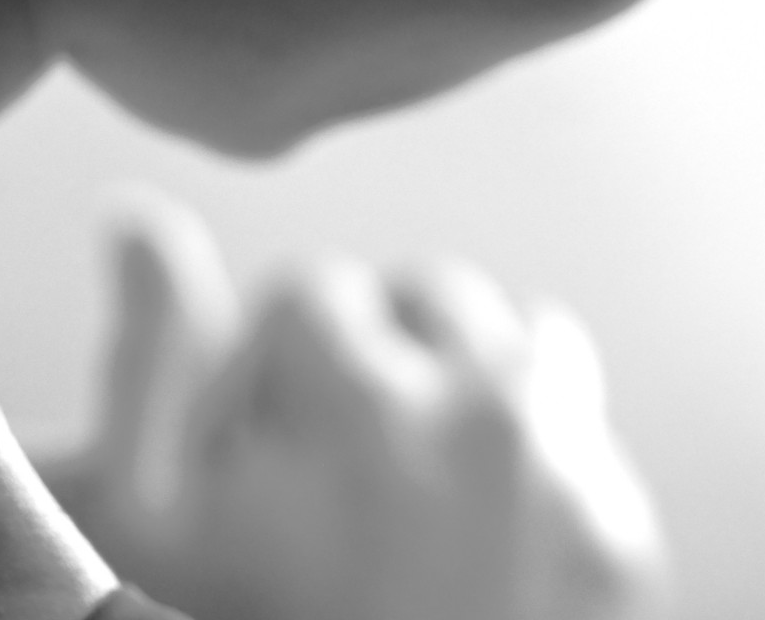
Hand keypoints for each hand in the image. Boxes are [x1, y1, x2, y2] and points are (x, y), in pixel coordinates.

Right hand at [36, 197, 668, 619]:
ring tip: (403, 499)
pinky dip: (533, 459)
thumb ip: (148, 355)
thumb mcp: (148, 531)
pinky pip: (580, 433)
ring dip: (456, 390)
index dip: (258, 376)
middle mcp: (487, 419)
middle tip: (329, 475)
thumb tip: (136, 212)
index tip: (246, 459)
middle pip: (421, 296)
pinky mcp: (628, 552)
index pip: (308, 297)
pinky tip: (473, 541)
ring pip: (514, 345)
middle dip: (368, 360)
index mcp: (364, 403)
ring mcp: (571, 482)